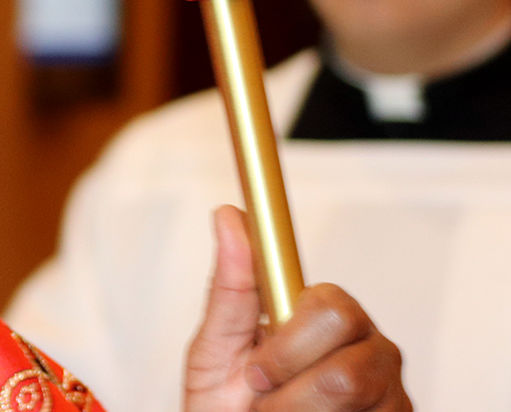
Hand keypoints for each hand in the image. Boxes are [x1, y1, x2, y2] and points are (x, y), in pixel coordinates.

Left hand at [183, 206, 408, 411]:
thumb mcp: (217, 346)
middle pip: (347, 357)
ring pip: (349, 393)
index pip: (332, 306)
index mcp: (324, 315)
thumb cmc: (227, 402)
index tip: (255, 371)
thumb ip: (231, 286)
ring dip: (296, 411)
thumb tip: (229, 214)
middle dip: (291, 382)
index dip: (288, 346)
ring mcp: (390, 391)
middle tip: (263, 395)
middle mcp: (368, 346)